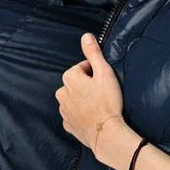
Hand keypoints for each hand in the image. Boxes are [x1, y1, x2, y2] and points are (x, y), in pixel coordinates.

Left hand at [55, 33, 124, 151]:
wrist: (106, 133)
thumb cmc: (107, 102)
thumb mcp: (104, 72)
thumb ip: (93, 53)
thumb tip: (86, 36)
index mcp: (69, 78)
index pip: (81, 68)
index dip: (94, 73)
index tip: (103, 81)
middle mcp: (62, 94)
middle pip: (75, 84)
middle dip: (87, 86)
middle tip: (102, 93)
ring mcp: (64, 111)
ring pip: (73, 99)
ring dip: (83, 100)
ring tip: (98, 106)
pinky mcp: (68, 125)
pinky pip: (73, 115)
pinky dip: (81, 114)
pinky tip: (93, 117)